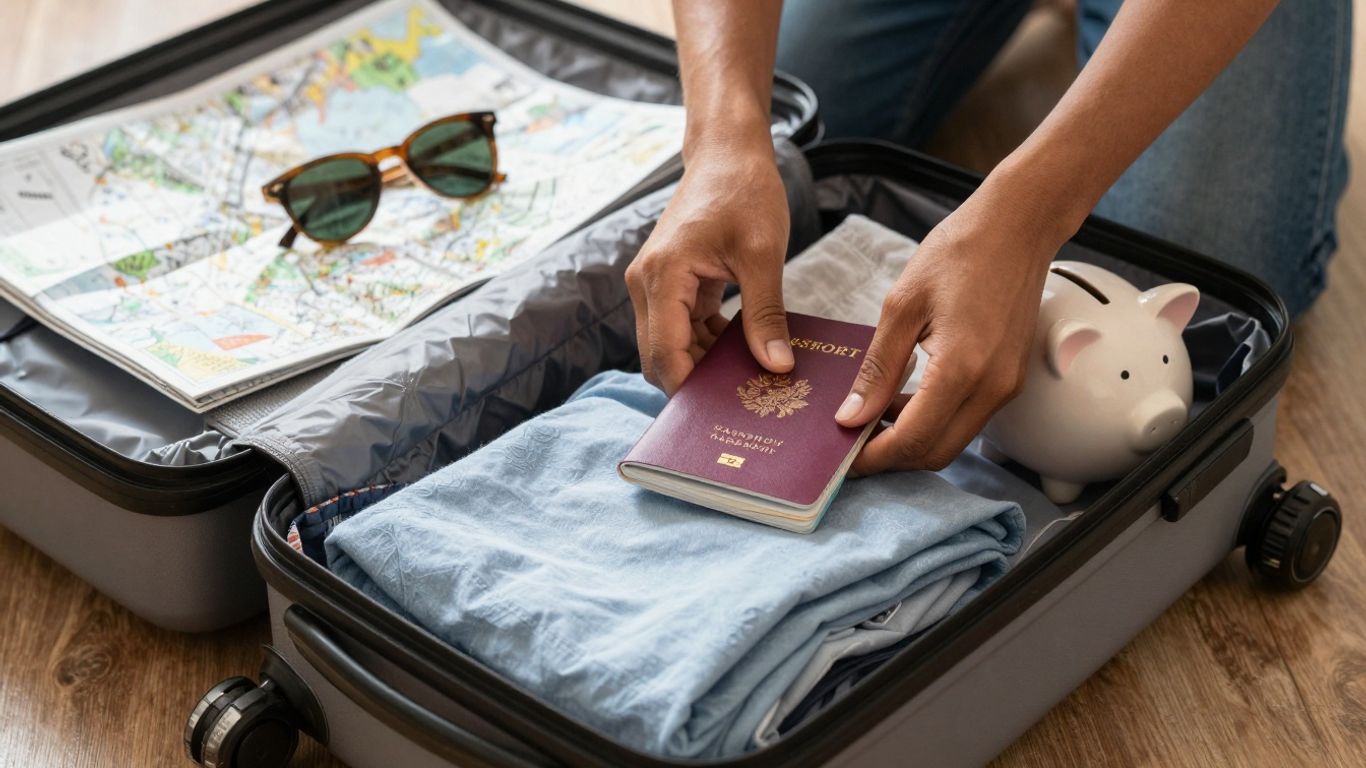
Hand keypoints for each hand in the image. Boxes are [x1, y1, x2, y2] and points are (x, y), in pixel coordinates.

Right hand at [626, 147, 791, 393]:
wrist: (728, 152)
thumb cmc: (744, 190)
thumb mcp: (762, 254)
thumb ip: (765, 314)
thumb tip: (776, 367)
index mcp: (662, 276)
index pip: (665, 354)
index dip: (690, 390)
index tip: (724, 414)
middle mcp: (646, 283)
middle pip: (659, 357)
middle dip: (695, 383)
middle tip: (740, 404)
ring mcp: (654, 284)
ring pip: (670, 346)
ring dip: (704, 364)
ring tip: (748, 381)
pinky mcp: (670, 283)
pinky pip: (682, 328)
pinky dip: (707, 343)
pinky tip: (744, 352)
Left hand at [834, 178, 1066, 474]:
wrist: (1018, 227)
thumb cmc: (959, 252)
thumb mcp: (901, 306)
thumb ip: (877, 368)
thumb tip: (851, 416)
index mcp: (961, 369)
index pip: (913, 440)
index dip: (874, 457)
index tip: (843, 458)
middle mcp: (992, 387)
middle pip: (936, 453)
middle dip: (892, 457)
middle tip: (852, 446)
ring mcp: (1007, 386)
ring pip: (953, 440)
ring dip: (912, 440)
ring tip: (870, 420)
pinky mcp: (1010, 379)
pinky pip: (968, 418)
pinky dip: (934, 421)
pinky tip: (903, 399)